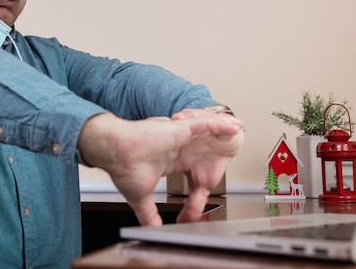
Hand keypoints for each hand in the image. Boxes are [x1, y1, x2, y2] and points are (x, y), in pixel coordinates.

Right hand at [77, 111, 243, 225]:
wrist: (116, 152)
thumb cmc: (124, 167)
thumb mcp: (142, 197)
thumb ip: (150, 214)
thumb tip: (152, 232)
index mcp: (168, 159)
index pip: (189, 160)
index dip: (201, 163)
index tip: (208, 169)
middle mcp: (175, 146)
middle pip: (202, 144)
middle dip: (217, 144)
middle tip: (232, 148)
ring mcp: (179, 137)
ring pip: (206, 132)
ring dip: (223, 131)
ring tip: (239, 132)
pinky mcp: (181, 129)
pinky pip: (206, 124)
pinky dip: (222, 124)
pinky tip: (235, 126)